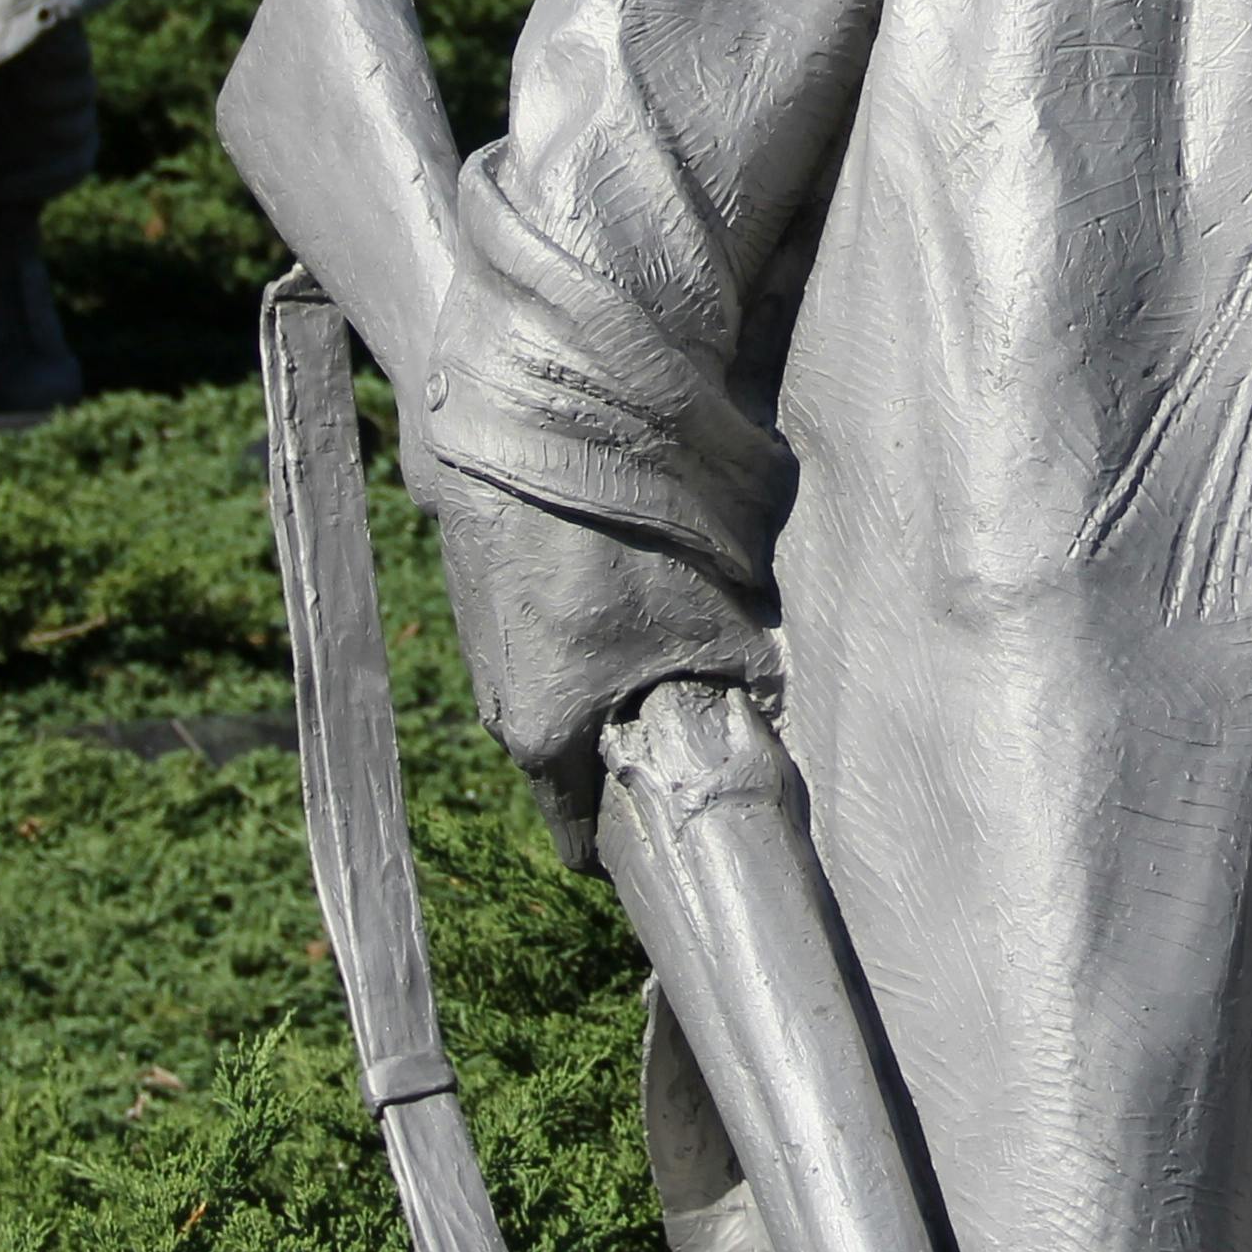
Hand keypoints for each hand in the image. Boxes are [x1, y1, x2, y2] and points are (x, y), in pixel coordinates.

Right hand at [410, 452, 773, 873]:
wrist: (542, 416)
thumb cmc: (624, 539)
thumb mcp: (712, 624)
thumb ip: (748, 686)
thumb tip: (772, 712)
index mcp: (540, 736)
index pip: (578, 835)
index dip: (632, 834)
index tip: (677, 813)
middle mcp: (495, 697)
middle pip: (570, 752)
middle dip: (629, 733)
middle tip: (691, 695)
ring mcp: (478, 633)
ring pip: (554, 679)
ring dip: (603, 660)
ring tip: (661, 609)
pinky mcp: (479, 570)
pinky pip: (537, 617)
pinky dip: (576, 604)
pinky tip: (618, 557)